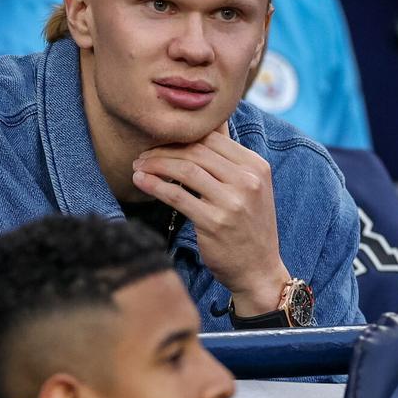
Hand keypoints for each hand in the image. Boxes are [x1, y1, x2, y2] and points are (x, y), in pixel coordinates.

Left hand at [132, 124, 290, 316]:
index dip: (181, 138)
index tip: (160, 143)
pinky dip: (155, 185)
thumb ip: (230, 162)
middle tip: (142, 155)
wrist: (259, 270)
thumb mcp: (251, 189)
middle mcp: (247, 181)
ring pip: (185, 170)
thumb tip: (207, 127)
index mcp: (257, 167)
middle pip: (197, 151)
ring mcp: (232, 202)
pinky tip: (141, 182)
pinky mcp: (214, 222)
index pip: (213, 138)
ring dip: (156, 165)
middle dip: (164, 150)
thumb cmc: (249, 228)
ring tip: (138, 167)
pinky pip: (177, 196)